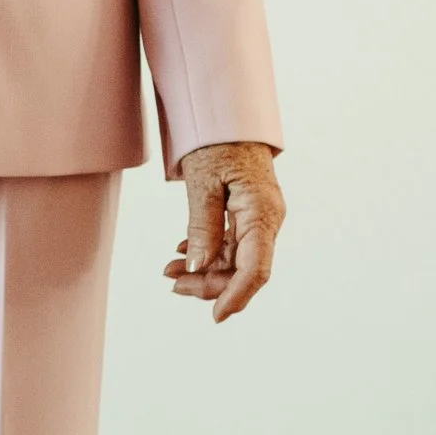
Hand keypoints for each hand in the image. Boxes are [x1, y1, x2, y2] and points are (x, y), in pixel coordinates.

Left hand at [167, 142, 284, 321]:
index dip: (237, 296)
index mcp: (262, 213)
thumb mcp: (202, 183)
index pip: (256, 268)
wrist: (227, 117)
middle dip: (209, 284)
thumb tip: (197, 267)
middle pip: (243, 269)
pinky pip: (230, 245)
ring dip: (203, 270)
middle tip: (171, 283)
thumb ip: (202, 227)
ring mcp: (257, 220)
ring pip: (235, 260)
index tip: (216, 316)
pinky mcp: (246, 217)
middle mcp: (266, 221)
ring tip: (169, 271)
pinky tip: (181, 253)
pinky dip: (206, 253)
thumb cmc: (216, 143)